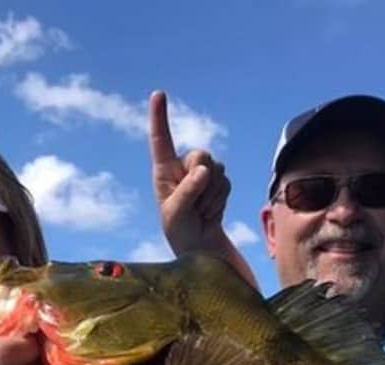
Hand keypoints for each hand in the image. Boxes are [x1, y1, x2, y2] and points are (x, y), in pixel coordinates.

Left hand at [149, 90, 229, 249]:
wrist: (200, 249)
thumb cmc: (180, 232)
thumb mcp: (176, 214)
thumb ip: (188, 191)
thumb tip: (204, 170)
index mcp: (163, 171)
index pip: (161, 140)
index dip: (160, 117)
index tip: (158, 94)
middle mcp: (182, 168)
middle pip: (201, 155)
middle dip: (202, 179)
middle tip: (194, 207)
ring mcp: (202, 175)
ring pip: (217, 169)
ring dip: (211, 195)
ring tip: (200, 213)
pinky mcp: (218, 184)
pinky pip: (226, 182)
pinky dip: (220, 200)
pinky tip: (210, 213)